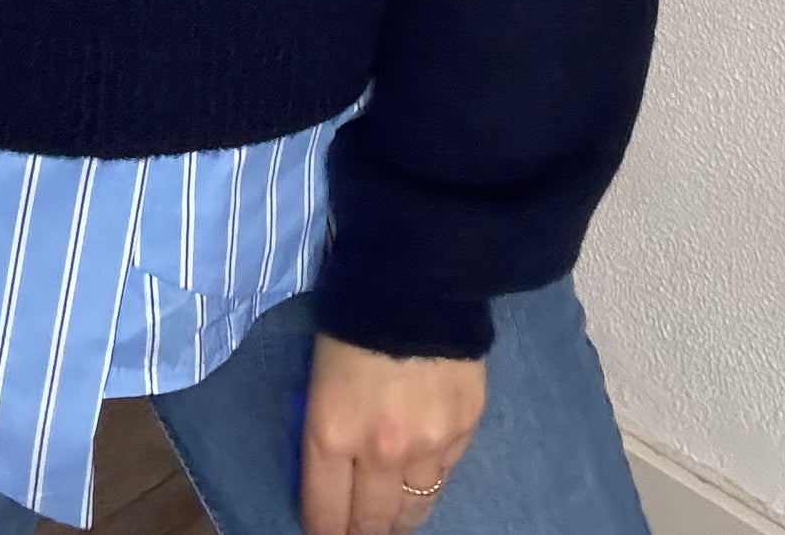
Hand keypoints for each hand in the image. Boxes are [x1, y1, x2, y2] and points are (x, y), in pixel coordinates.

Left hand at [299, 331, 486, 534]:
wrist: (417, 275)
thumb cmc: (353, 315)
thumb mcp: (321, 376)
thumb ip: (330, 429)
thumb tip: (337, 470)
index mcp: (332, 433)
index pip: (326, 513)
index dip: (325, 530)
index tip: (327, 532)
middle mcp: (380, 452)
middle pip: (373, 522)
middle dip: (363, 531)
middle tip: (360, 527)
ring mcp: (427, 445)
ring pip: (415, 509)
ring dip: (400, 513)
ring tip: (393, 510)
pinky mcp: (464, 429)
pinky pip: (444, 475)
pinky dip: (430, 477)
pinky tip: (421, 466)